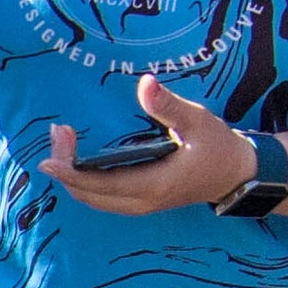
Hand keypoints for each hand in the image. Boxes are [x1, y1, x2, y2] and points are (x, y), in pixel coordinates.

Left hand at [46, 75, 253, 211]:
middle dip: (66, 168)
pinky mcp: (140, 200)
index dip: (71, 172)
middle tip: (58, 133)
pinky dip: (84, 180)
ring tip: (63, 140)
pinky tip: (77, 157)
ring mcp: (139, 204)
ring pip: (93, 198)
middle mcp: (141, 201)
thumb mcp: (197, 122)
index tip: (48, 159)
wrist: (239, 174)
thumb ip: (169, 106)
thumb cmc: (219, 147)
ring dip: (73, 174)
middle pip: (88, 194)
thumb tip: (145, 84)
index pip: (101, 184)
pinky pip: (102, 196)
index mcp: (153, 185)